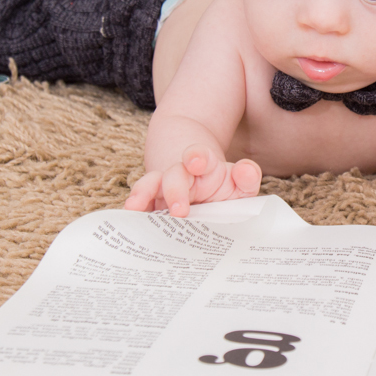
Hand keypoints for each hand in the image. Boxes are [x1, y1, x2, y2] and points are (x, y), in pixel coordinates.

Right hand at [125, 144, 261, 216]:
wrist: (205, 194)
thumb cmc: (223, 191)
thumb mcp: (239, 185)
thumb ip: (247, 177)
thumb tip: (244, 171)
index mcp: (204, 166)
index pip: (200, 156)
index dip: (197, 157)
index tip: (195, 162)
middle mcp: (181, 174)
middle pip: (174, 174)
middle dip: (175, 190)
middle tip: (179, 211)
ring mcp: (163, 189)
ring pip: (150, 184)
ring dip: (142, 194)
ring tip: (134, 207)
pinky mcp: (152, 205)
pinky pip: (140, 205)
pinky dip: (134, 210)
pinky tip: (128, 220)